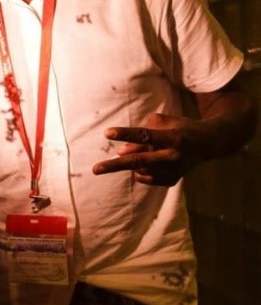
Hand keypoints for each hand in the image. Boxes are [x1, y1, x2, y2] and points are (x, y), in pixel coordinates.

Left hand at [92, 112, 206, 186]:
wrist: (208, 144)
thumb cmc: (180, 128)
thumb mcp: (164, 123)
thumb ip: (143, 133)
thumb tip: (121, 151)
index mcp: (173, 137)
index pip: (144, 135)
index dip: (125, 134)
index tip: (107, 133)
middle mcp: (174, 156)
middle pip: (139, 161)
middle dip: (115, 165)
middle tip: (95, 169)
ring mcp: (174, 171)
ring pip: (141, 170)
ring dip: (130, 163)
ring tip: (136, 152)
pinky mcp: (173, 180)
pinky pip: (147, 179)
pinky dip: (140, 171)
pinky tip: (144, 164)